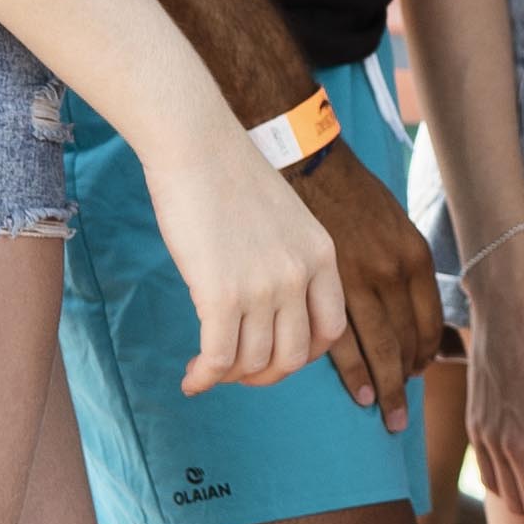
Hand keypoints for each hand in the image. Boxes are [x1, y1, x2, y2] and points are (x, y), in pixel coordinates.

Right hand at [154, 139, 346, 397]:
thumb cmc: (228, 175)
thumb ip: (287, 261)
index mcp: (321, 256)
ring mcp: (265, 287)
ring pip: (255, 362)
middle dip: (264, 375)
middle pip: (294, 356)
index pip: (331, 330)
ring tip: (208, 369)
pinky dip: (204, 378)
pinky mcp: (223, 295)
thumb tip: (266, 309)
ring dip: (230, 376)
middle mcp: (300, 275)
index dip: (303, 353)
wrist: (196, 144)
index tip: (273, 352)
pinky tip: (192, 379)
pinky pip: (220, 359)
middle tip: (237, 370)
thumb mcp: (283, 219)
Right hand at [300, 141, 445, 420]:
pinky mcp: (323, 287)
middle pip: (405, 341)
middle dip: (405, 380)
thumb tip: (405, 300)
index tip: (418, 372)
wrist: (303, 161)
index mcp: (413, 255)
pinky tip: (357, 392)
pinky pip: (342, 343)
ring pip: (378, 349)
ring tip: (384, 411)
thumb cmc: (345, 190)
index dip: (423, 353)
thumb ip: (401, 261)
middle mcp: (392, 271)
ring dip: (383, 385)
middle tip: (401, 413)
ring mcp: (357, 281)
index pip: (427, 320)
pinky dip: (352, 373)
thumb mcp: (391, 220)